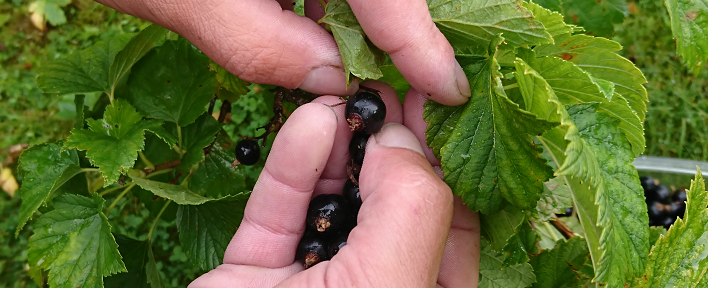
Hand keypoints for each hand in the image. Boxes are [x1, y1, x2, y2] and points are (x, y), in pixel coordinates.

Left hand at [92, 0, 469, 104]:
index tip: (447, 88)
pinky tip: (315, 39)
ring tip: (363, 73)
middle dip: (394, 32)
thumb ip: (261, 44)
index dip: (419, 40)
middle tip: (412, 88)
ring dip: (359, 23)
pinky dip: (324, 7)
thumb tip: (331, 79)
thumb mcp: (187, 0)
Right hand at [190, 82, 479, 286]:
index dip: (448, 162)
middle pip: (392, 206)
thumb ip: (410, 209)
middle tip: (390, 90)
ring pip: (333, 202)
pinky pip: (278, 213)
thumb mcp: (387, 287)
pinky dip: (292, 168)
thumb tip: (403, 143)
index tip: (440, 105)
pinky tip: (308, 125)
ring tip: (346, 101)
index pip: (453, 226)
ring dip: (340, 149)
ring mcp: (312, 285)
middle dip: (392, 147)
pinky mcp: (254, 275)